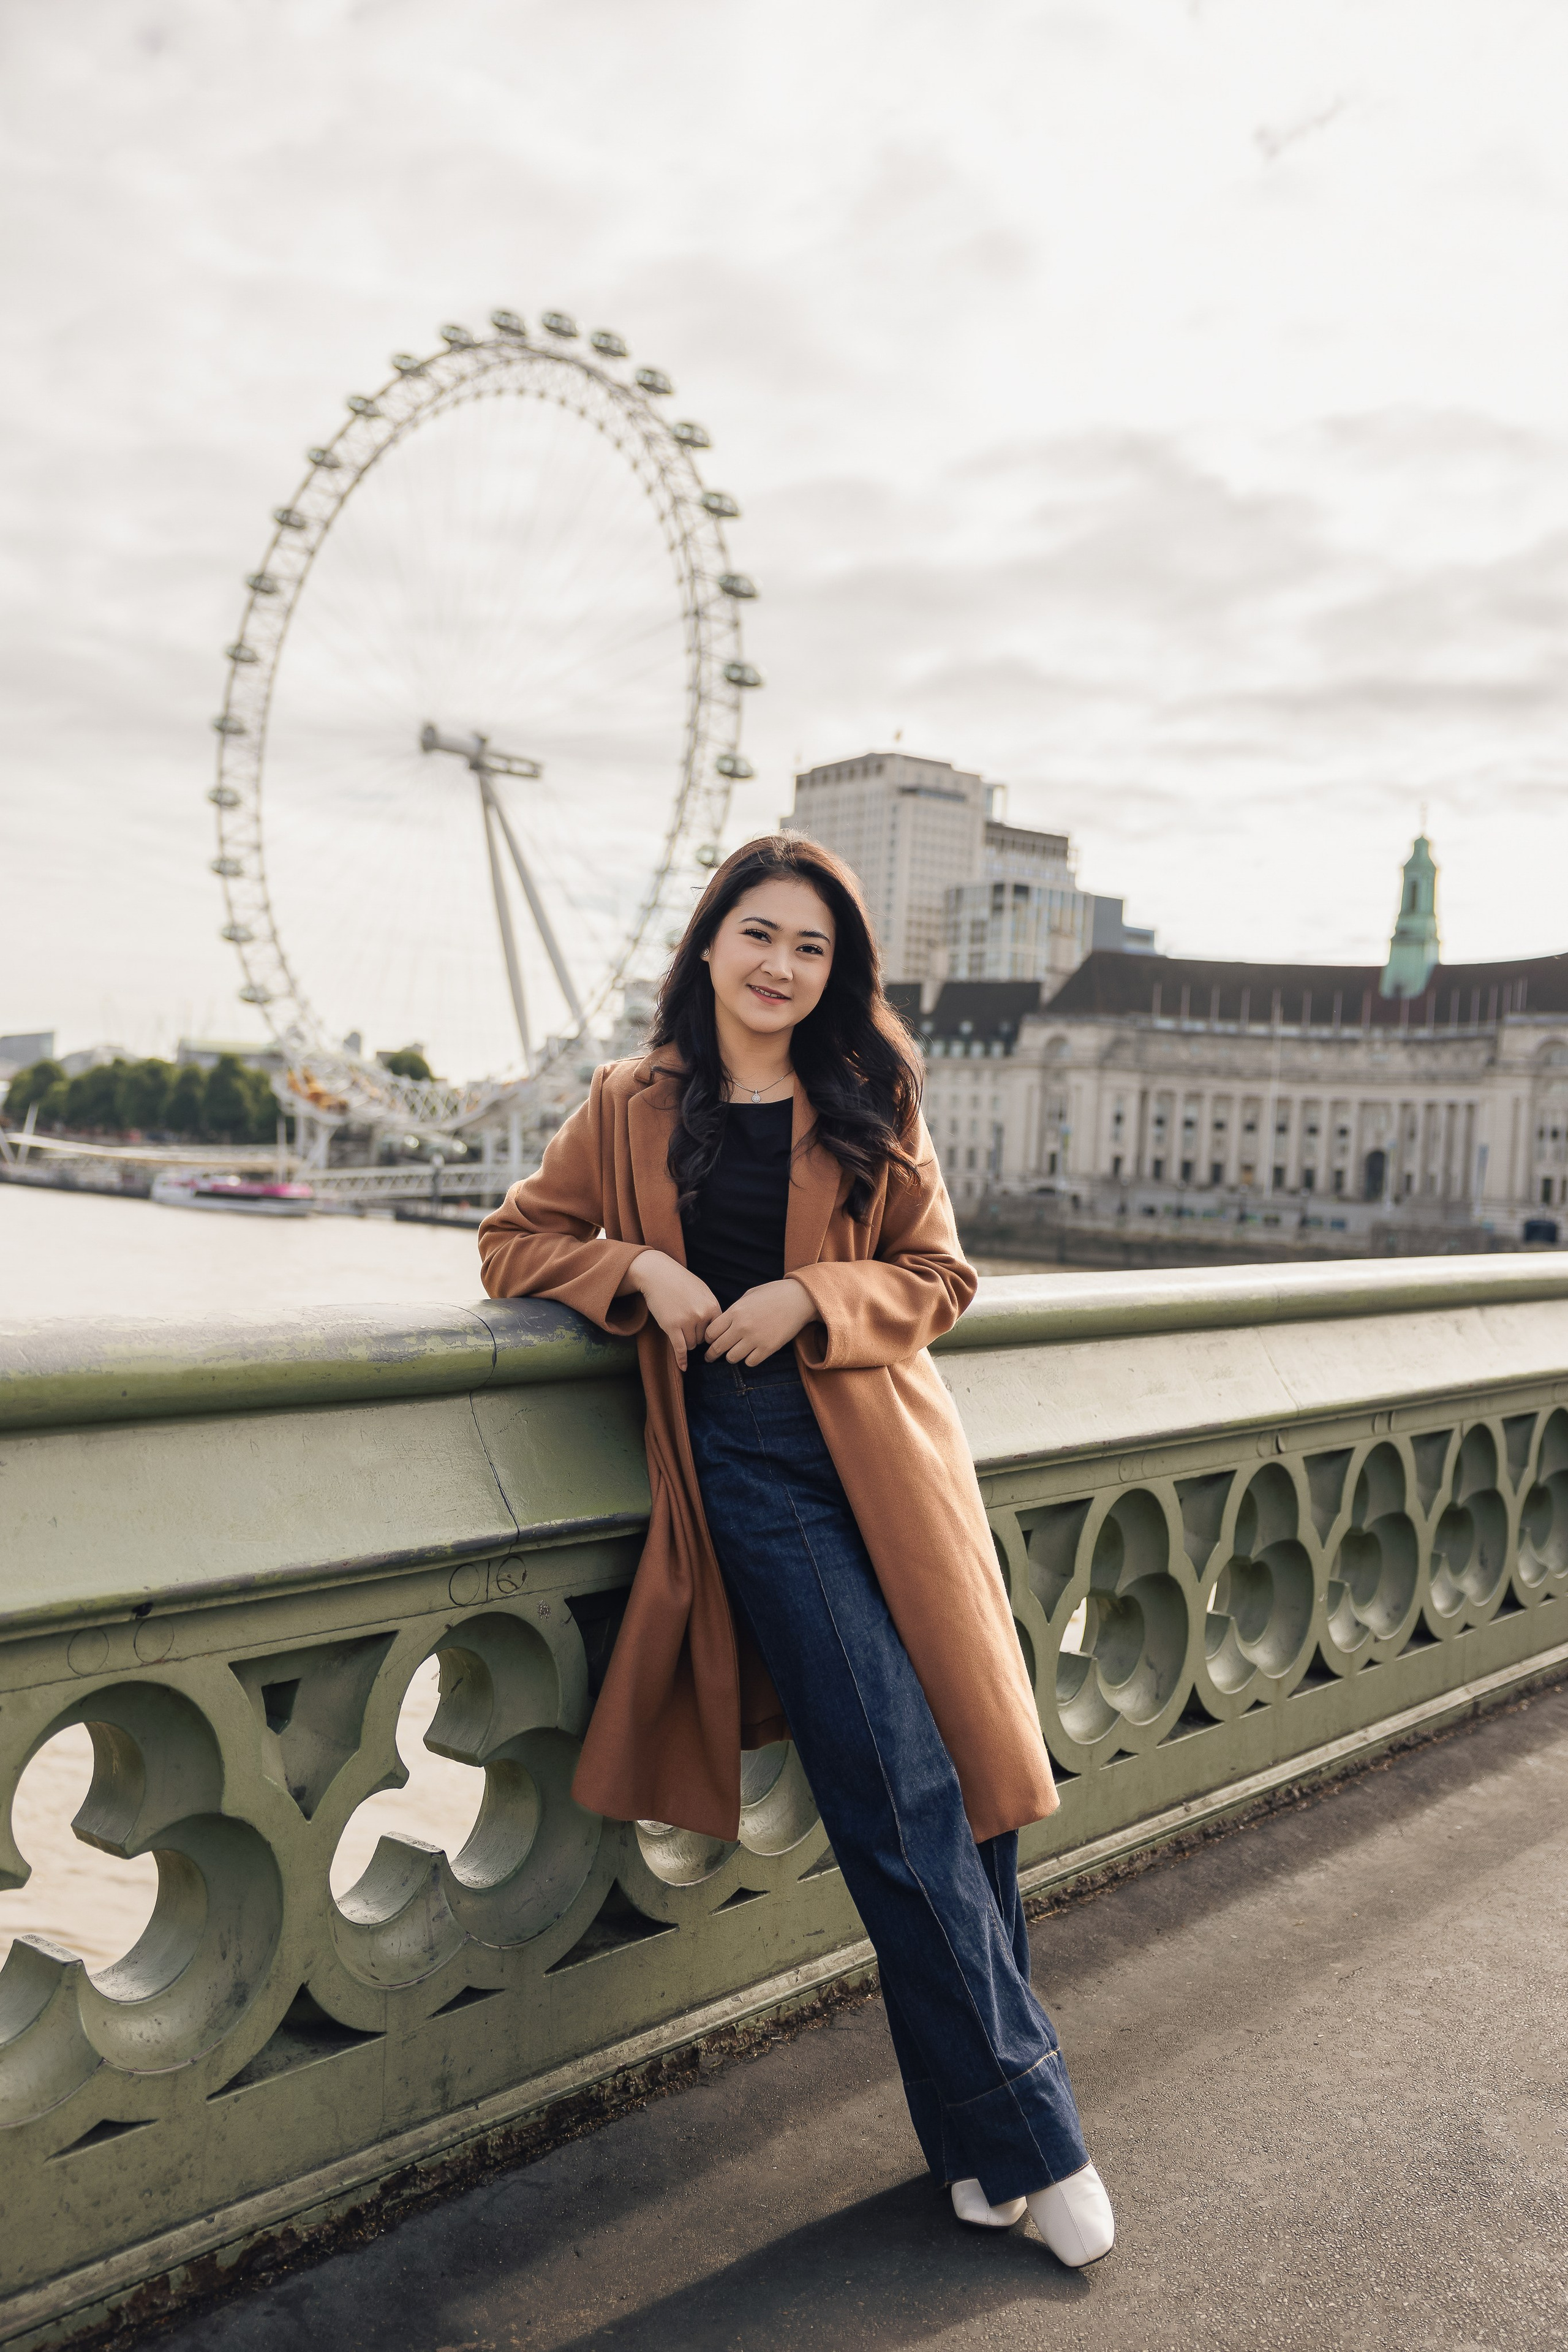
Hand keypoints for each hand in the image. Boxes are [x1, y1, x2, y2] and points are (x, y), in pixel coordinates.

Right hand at [622, 1250, 719, 1371]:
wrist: (658, 1275)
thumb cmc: (680, 1282)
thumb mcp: (703, 1292)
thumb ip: (711, 1309)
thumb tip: (719, 1328)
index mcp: (713, 1306)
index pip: (716, 1331)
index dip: (709, 1333)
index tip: (704, 1333)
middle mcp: (702, 1315)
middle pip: (703, 1339)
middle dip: (695, 1335)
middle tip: (685, 1321)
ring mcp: (687, 1321)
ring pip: (692, 1344)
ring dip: (686, 1339)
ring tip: (678, 1324)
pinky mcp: (672, 1326)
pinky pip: (680, 1348)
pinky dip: (681, 1359)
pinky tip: (683, 1367)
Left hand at [704, 1277, 815, 1366]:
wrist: (799, 1299)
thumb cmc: (774, 1293)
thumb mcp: (749, 1295)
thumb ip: (734, 1309)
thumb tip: (723, 1323)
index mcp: (735, 1312)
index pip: (710, 1333)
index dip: (708, 1338)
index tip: (710, 1340)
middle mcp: (742, 1327)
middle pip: (717, 1348)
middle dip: (711, 1354)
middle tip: (710, 1357)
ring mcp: (755, 1339)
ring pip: (732, 1358)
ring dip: (731, 1356)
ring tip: (734, 1353)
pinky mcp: (768, 1348)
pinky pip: (750, 1362)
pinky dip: (748, 1359)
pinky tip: (751, 1353)